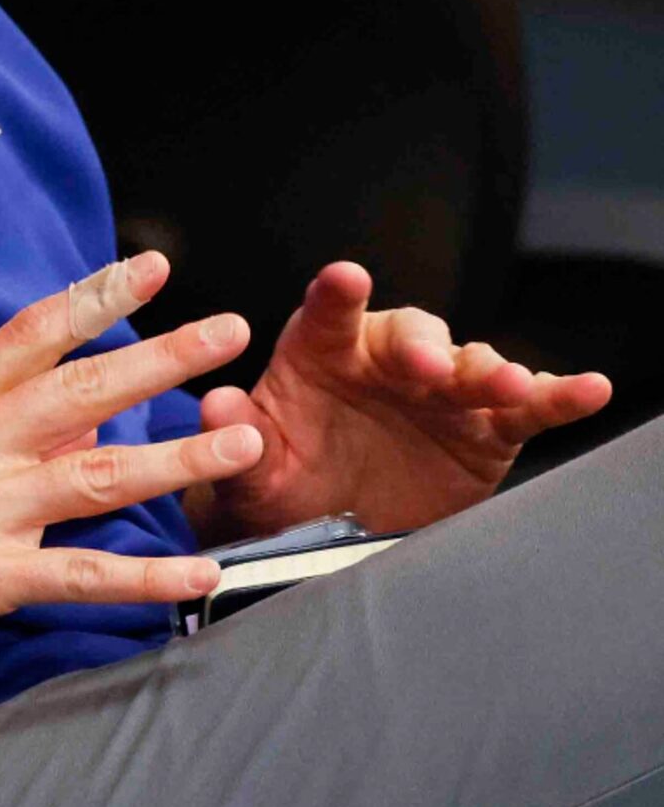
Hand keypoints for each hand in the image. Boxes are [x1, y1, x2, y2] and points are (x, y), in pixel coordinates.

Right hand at [0, 252, 252, 717]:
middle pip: (78, 392)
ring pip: (94, 475)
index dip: (93, 298)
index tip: (150, 268)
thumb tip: (83, 419)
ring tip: (244, 444)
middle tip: (228, 330)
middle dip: (161, 356)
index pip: (27, 337)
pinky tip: (197, 575)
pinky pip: (77, 574)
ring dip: (178, 459)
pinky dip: (144, 578)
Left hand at [188, 261, 614, 538]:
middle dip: (422, 347)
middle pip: (411, 335)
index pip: (327, 315)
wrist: (323, 528)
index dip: (336, 296)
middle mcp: (384, 361)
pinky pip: (527, 408)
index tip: (345, 278)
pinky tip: (590, 389)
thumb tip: (216, 407)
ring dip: (491, 371)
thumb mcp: (250, 468)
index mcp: (319, 354)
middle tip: (427, 367)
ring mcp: (441, 391)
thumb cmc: (280, 480)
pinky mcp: (487, 428)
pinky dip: (559, 396)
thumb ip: (236, 434)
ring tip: (508, 385)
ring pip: (471, 365)